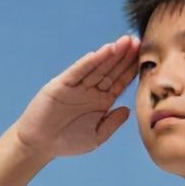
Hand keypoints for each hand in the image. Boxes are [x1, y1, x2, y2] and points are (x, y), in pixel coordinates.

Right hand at [12, 37, 139, 158]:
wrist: (40, 144)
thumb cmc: (68, 142)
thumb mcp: (96, 136)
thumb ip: (112, 123)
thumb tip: (127, 109)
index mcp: (102, 101)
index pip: (120, 82)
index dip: (131, 69)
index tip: (145, 56)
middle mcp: (91, 90)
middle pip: (111, 70)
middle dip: (124, 56)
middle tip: (138, 41)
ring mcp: (76, 86)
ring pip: (96, 68)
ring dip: (109, 55)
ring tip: (123, 42)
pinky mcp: (61, 85)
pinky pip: (77, 72)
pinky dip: (88, 62)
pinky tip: (100, 53)